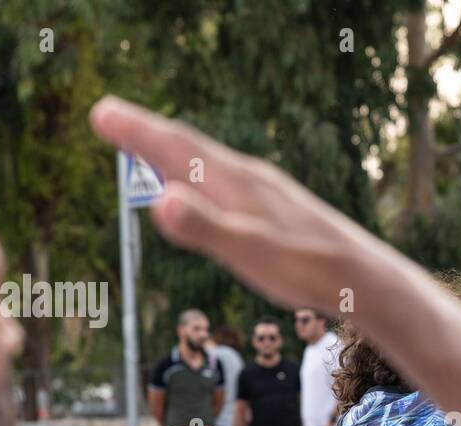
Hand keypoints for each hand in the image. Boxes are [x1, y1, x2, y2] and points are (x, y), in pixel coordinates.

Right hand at [90, 96, 370, 314]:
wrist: (362, 277)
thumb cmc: (305, 267)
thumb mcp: (248, 252)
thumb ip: (204, 228)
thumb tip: (160, 200)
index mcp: (234, 182)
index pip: (175, 147)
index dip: (135, 131)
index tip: (99, 113)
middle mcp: (249, 177)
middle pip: (188, 147)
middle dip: (146, 134)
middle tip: (109, 118)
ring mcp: (266, 191)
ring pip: (209, 163)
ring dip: (173, 152)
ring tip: (147, 146)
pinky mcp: (279, 208)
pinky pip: (228, 182)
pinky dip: (201, 176)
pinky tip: (209, 189)